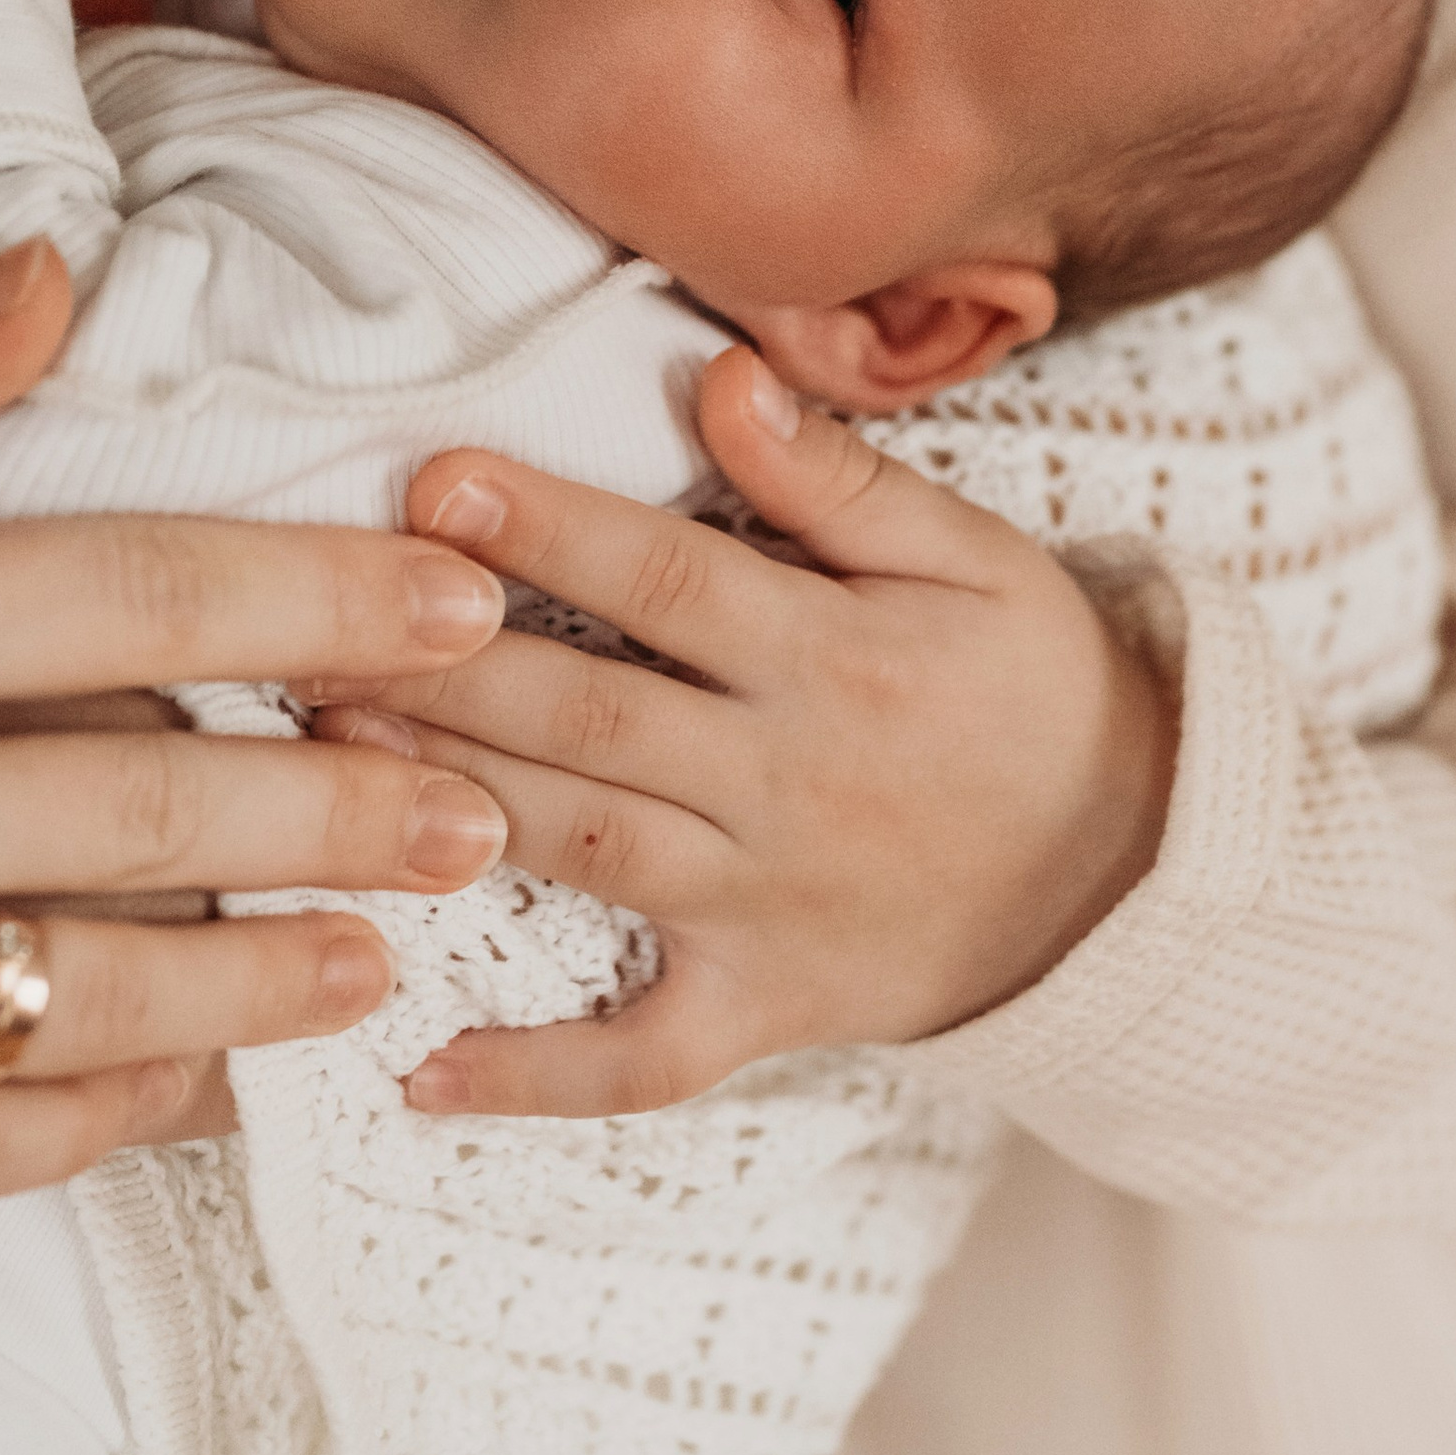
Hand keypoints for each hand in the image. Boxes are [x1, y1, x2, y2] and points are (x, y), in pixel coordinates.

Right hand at [0, 243, 509, 1232]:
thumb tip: (53, 280)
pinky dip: (93, 1117)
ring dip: (264, 977)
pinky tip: (184, 1083)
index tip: (456, 600)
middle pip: (149, 805)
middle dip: (353, 798)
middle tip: (499, 801)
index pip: (122, 596)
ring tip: (387, 953)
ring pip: (85, 1000)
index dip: (316, 600)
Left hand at [301, 349, 1175, 1116]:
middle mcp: (788, 786)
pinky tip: (419, 1072)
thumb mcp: (974, 557)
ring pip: (588, 850)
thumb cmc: (1034, 686)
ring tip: (323, 753)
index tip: (434, 479)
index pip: (669, 582)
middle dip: (451, 664)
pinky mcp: (765, 1009)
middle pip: (595, 715)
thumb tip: (723, 377)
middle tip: (321, 617)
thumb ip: (839, 476)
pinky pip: (644, 1061)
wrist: (1135, 872)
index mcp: (837, 662)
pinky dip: (536, 1078)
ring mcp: (767, 911)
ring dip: (449, 805)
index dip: (551, 529)